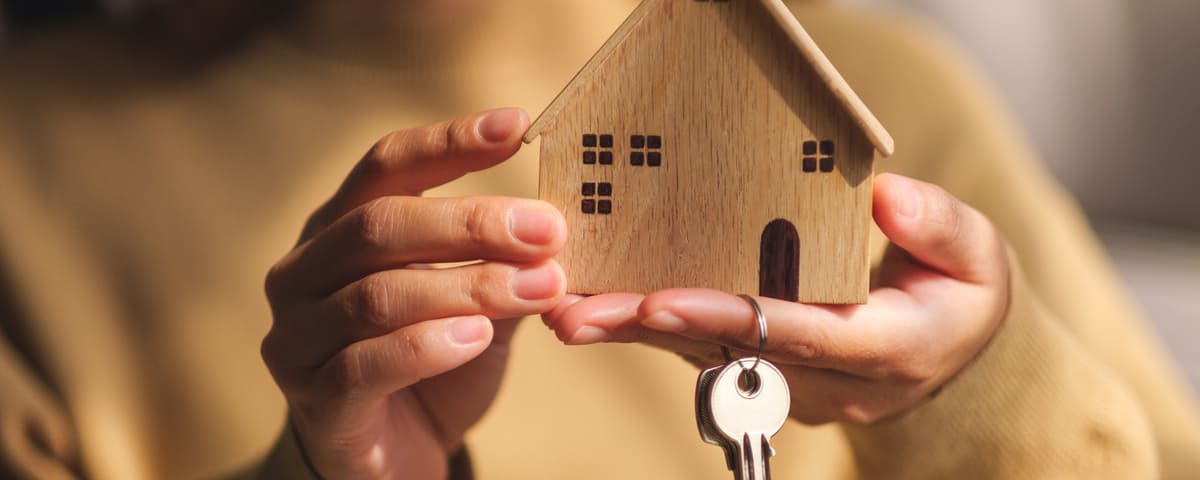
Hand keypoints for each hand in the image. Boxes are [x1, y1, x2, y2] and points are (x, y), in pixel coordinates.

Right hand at [261, 108, 566, 478]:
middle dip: (472, 222)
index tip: (517, 126)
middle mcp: (302, 273)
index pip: (385, 166)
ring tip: (540, 287)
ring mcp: (297, 338)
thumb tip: (556, 222)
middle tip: (548, 229)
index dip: (448, 143)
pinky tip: (478, 336)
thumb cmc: (432, 365)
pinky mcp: (314, 403)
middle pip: (379, 226)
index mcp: (336, 230)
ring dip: (469, 286)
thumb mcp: (475, 304)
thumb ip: (501, 263)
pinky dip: (427, 346)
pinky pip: (365, 365)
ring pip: (378, 296)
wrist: (391, 460)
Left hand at [544, 174, 1009, 423]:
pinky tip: (595, 306)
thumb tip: (885, 197)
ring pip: (702, 358)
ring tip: (563, 309)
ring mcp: (791, 387)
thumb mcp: (978, 258)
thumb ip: (940, 229)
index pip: (796, 334)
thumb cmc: (961, 296)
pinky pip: (701, 351)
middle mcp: (826, 380)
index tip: (661, 298)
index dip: (726, 316)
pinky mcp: (765, 374)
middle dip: (649, 331)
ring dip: (632, 332)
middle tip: (576, 313)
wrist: (950, 354)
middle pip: (727, 354)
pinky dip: (649, 327)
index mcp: (883, 349)